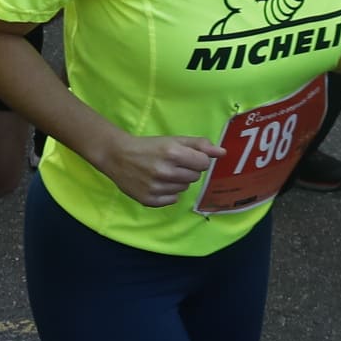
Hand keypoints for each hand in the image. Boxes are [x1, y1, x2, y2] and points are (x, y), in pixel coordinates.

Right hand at [88, 130, 226, 207]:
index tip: (185, 157)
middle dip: (187, 170)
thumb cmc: (148, 146)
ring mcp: (156, 188)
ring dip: (178, 181)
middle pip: (195, 177)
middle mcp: (165, 171)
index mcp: (172, 153)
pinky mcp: (149, 200)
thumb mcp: (173, 140)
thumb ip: (199, 145)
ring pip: (184, 188)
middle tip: (172, 165)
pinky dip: (168, 192)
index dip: (197, 159)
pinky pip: (172, 199)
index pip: (204, 163)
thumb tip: (223, 152)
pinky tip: (157, 183)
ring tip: (163, 173)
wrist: (117, 156)